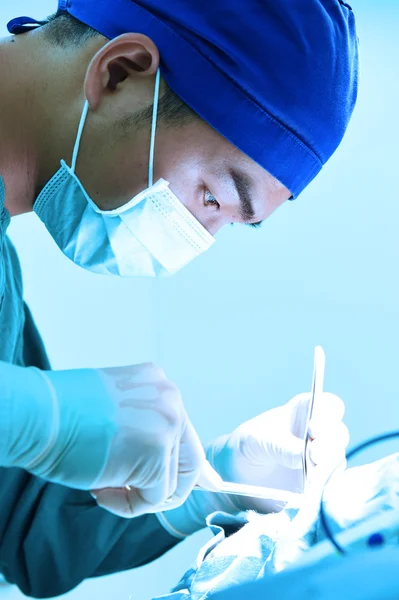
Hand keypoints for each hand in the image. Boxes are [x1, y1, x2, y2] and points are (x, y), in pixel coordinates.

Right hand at [3, 362, 219, 516]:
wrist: (38, 414)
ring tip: (101, 484)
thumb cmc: (61, 414)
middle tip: (134, 494)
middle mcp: (171, 399)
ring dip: (136, 494)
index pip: (181, 432)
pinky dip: (127, 505)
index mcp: (158, 384)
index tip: (151, 482)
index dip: (168, 464)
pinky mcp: (156, 454)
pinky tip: (98, 490)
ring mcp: (167, 425)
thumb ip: (141, 426)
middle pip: (190, 460)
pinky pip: (153, 498)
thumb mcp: (115, 410)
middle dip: (164, 486)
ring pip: (170, 484)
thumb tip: (156, 461)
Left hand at [158, 393, 348, 535]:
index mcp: (305, 412)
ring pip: (337, 461)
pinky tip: (310, 492)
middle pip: (338, 434)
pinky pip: (331, 486)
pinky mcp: (319, 485)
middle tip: (313, 455)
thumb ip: (282, 445)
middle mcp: (318, 435)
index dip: (328, 414)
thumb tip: (307, 456)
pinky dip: (323, 488)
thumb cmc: (248, 446)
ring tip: (310, 477)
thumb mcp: (259, 440)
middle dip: (328, 445)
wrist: (237, 478)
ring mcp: (322, 460)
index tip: (314, 428)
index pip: (329, 406)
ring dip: (327, 468)